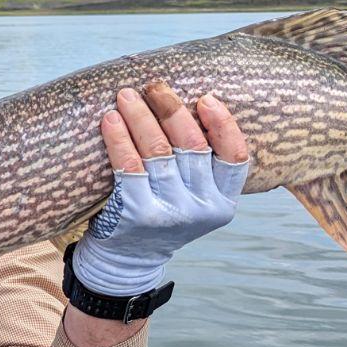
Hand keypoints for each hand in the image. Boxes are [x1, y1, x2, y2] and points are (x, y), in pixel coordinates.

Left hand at [70, 83, 249, 296]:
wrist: (128, 261)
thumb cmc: (162, 214)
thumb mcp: (193, 197)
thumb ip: (200, 165)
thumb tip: (189, 102)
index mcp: (223, 202)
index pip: (236, 157)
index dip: (224, 123)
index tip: (206, 97)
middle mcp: (202, 209)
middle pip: (192, 146)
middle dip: (171, 109)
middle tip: (154, 85)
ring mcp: (171, 213)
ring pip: (159, 151)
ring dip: (141, 117)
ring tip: (127, 95)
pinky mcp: (138, 215)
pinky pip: (129, 166)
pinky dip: (119, 139)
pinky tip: (110, 120)